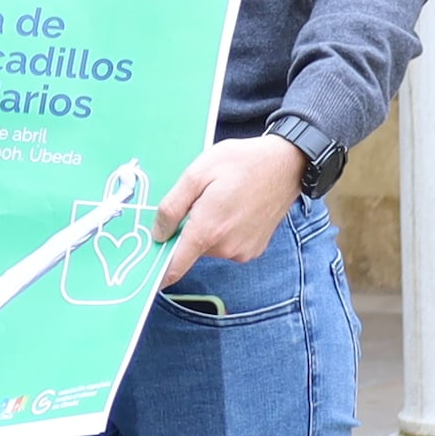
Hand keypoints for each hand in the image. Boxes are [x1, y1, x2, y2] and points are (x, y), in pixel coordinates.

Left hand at [155, 133, 308, 283]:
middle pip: (191, 249)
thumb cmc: (241, 163)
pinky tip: (236, 208)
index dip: (158, 272)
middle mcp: (226, 248)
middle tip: (201, 200)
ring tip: (223, 200)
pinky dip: (225, 231)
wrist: (287, 164)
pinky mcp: (255, 249)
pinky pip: (228, 245)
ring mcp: (243, 251)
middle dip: (189, 229)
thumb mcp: (197, 173)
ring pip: (210, 246)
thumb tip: (158, 234)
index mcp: (208, 231)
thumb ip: (172, 207)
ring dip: (208, 229)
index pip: (175, 267)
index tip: (147, 272)